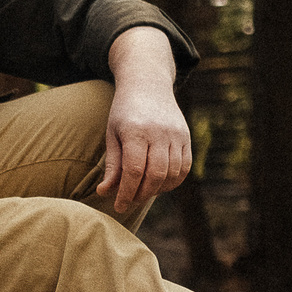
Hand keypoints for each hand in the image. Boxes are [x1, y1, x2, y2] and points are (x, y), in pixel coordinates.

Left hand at [98, 27, 190, 216]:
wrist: (148, 84)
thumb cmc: (124, 112)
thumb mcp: (112, 134)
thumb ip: (112, 164)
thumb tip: (105, 192)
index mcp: (136, 131)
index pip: (134, 171)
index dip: (127, 193)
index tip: (119, 206)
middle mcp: (159, 132)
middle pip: (154, 175)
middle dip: (141, 194)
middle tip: (130, 201)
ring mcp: (176, 135)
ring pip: (171, 174)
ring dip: (157, 190)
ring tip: (143, 192)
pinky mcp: (186, 137)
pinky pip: (184, 168)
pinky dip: (172, 181)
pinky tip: (159, 184)